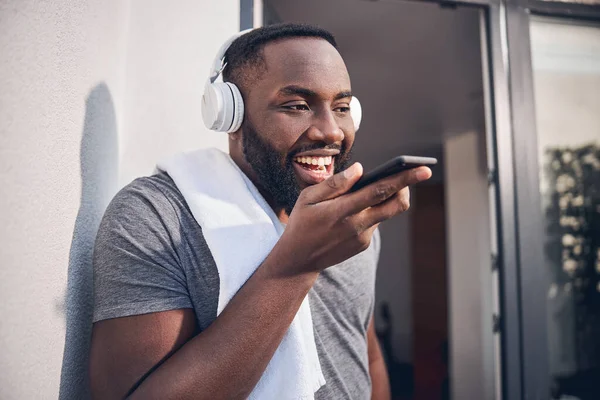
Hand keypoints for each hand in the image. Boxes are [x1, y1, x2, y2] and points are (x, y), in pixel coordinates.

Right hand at [277, 162, 431, 272]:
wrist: (298, 260)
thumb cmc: (301, 223)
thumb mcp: (307, 198)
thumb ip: (335, 183)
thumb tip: (360, 169)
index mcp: (342, 210)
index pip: (380, 191)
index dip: (404, 179)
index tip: (423, 169)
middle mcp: (357, 225)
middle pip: (396, 205)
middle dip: (407, 188)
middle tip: (411, 174)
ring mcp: (362, 237)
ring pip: (387, 212)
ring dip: (387, 197)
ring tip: (378, 186)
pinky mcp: (364, 244)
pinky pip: (375, 222)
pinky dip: (371, 210)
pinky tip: (357, 207)